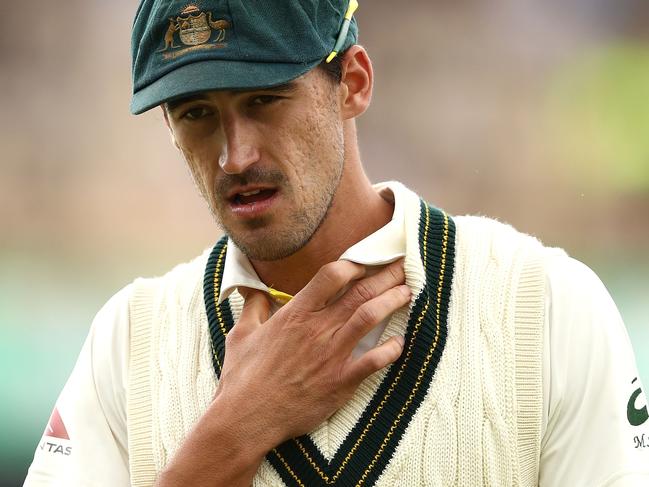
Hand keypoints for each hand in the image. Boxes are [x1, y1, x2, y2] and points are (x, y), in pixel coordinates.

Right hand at [216, 258, 409, 447]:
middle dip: (385, 275)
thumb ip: (253, 307)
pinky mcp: (341, 381)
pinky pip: (374, 361)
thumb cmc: (242, 377)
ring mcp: (331, 355)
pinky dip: (391, 349)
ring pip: (370, 317)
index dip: (354, 264)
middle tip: (402, 265)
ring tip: (407, 292)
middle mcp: (317, 329)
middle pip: (359, 291)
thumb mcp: (241, 334)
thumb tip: (255, 290)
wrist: (247, 418)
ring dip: (393, 301)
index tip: (366, 263)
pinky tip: (400, 342)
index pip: (332, 275)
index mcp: (295, 314)